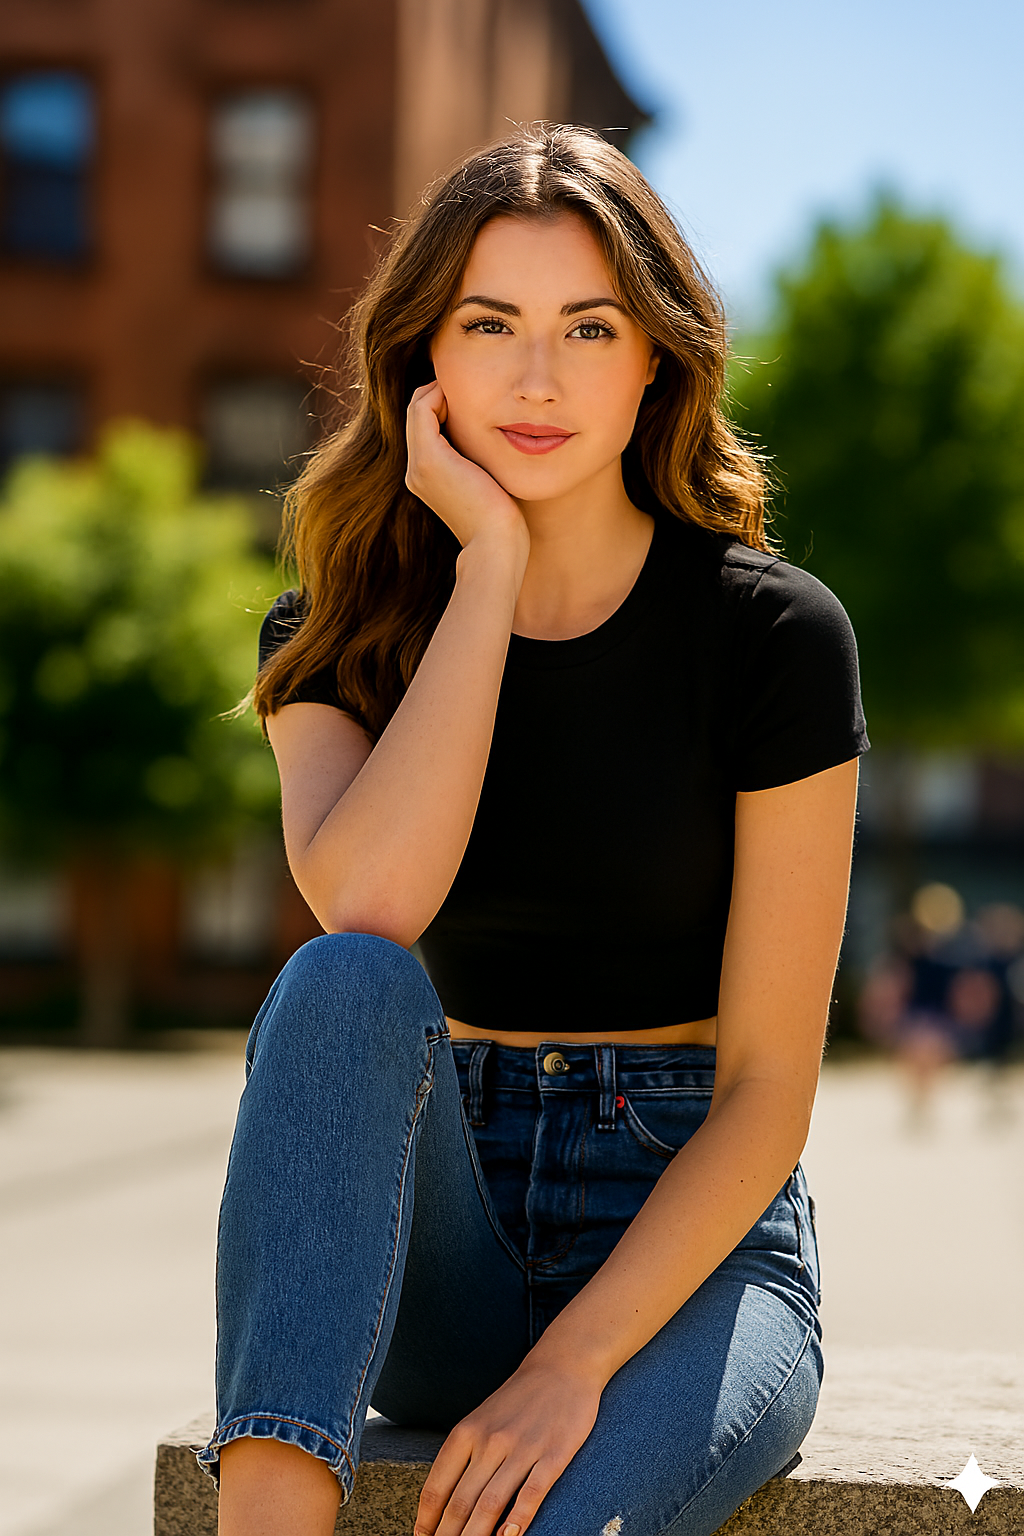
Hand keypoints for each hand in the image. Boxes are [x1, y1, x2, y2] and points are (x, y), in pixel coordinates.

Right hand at [405, 381, 528, 556]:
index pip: (426, 429)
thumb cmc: (501, 523)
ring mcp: (419, 465)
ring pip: (417, 409)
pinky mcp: (429, 459)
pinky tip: (462, 391)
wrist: (494, 546)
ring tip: (465, 382)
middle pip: (418, 416)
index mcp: (428, 479)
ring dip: (438, 389)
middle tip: (467, 380)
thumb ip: (484, 465)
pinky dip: (437, 393)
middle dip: (438, 393)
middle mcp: (416, 471)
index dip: (442, 405)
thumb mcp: (490, 487)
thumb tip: (501, 447)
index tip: (471, 394)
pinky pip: (422, 409)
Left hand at [413, 1359, 601, 1535]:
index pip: (437, 1486)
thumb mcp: (482, 1419)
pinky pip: (531, 1493)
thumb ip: (465, 1456)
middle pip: (461, 1502)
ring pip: (490, 1504)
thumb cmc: (519, 1398)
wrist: (563, 1365)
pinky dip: (518, 1520)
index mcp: (467, 1432)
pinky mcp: (554, 1454)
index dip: (426, 1521)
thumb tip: (444, 1501)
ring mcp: (522, 1448)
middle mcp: (490, 1441)